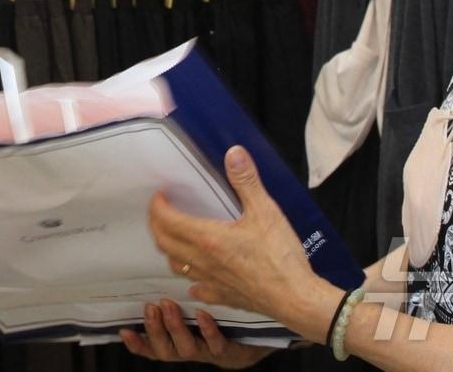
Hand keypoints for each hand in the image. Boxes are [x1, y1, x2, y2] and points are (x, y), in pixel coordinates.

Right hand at [120, 301, 266, 367]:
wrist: (260, 340)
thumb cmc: (225, 321)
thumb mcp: (198, 310)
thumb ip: (179, 297)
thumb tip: (165, 265)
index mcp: (181, 341)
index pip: (153, 346)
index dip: (138, 343)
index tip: (124, 330)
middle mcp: (192, 349)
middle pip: (165, 350)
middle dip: (154, 329)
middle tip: (150, 307)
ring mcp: (210, 351)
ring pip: (186, 348)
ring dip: (174, 328)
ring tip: (168, 306)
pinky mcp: (231, 351)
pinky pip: (216, 345)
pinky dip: (207, 331)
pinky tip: (202, 314)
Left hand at [149, 146, 336, 334]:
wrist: (295, 299)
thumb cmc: (280, 257)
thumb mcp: (265, 212)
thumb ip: (246, 181)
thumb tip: (234, 154)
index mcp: (208, 238)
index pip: (168, 221)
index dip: (158, 207)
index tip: (159, 196)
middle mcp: (203, 261)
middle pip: (165, 243)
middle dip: (157, 225)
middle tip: (161, 212)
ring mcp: (211, 282)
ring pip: (177, 266)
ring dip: (170, 250)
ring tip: (175, 237)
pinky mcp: (224, 297)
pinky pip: (198, 289)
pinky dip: (192, 279)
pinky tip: (197, 278)